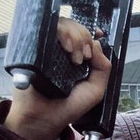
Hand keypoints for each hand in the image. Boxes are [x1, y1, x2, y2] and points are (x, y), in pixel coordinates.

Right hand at [4, 19, 110, 139]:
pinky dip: (62, 32)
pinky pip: (48, 27)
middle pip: (75, 26)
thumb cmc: (69, 106)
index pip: (84, 34)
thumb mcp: (96, 90)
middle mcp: (61, 50)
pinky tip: (66, 47)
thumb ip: (103, 67)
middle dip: (85, 38)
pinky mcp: (35, 46)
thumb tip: (97, 43)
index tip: (97, 35)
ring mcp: (48, 46)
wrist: (44, 116)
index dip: (91, 31)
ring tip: (74, 57)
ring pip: (63, 23)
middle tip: (84, 57)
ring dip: (75, 36)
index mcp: (76, 57)